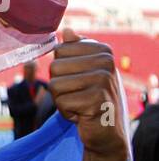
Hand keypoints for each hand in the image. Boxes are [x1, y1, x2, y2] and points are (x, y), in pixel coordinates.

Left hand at [49, 30, 127, 157]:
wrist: (107, 130)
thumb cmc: (91, 98)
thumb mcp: (84, 71)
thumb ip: (75, 50)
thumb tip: (66, 30)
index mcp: (102, 50)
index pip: (59, 51)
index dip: (61, 70)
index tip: (78, 80)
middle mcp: (106, 61)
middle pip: (54, 67)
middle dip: (59, 86)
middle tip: (78, 95)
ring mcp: (103, 79)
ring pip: (55, 85)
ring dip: (62, 100)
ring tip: (80, 104)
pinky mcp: (97, 99)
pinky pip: (61, 103)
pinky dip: (67, 113)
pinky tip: (83, 115)